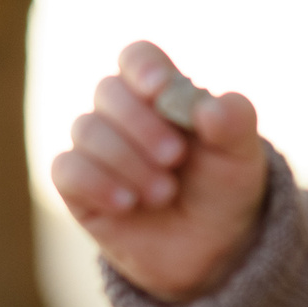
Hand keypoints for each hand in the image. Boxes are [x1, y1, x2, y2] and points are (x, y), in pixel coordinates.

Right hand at [50, 40, 267, 303]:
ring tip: (164, 193)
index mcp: (162, 94)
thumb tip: (209, 107)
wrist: (211, 248)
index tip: (160, 89)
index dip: (143, 68)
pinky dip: (96, 183)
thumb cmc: (224, 188)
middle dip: (140, 124)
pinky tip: (127, 203)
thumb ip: (233, 123)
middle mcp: (123, 113)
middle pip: (108, 91)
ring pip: (86, 130)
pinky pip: (67, 169)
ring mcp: (97, 147)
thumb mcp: (241, 155)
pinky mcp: (77, 184)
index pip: (137, 58)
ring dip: (126, 161)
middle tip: (174, 157)